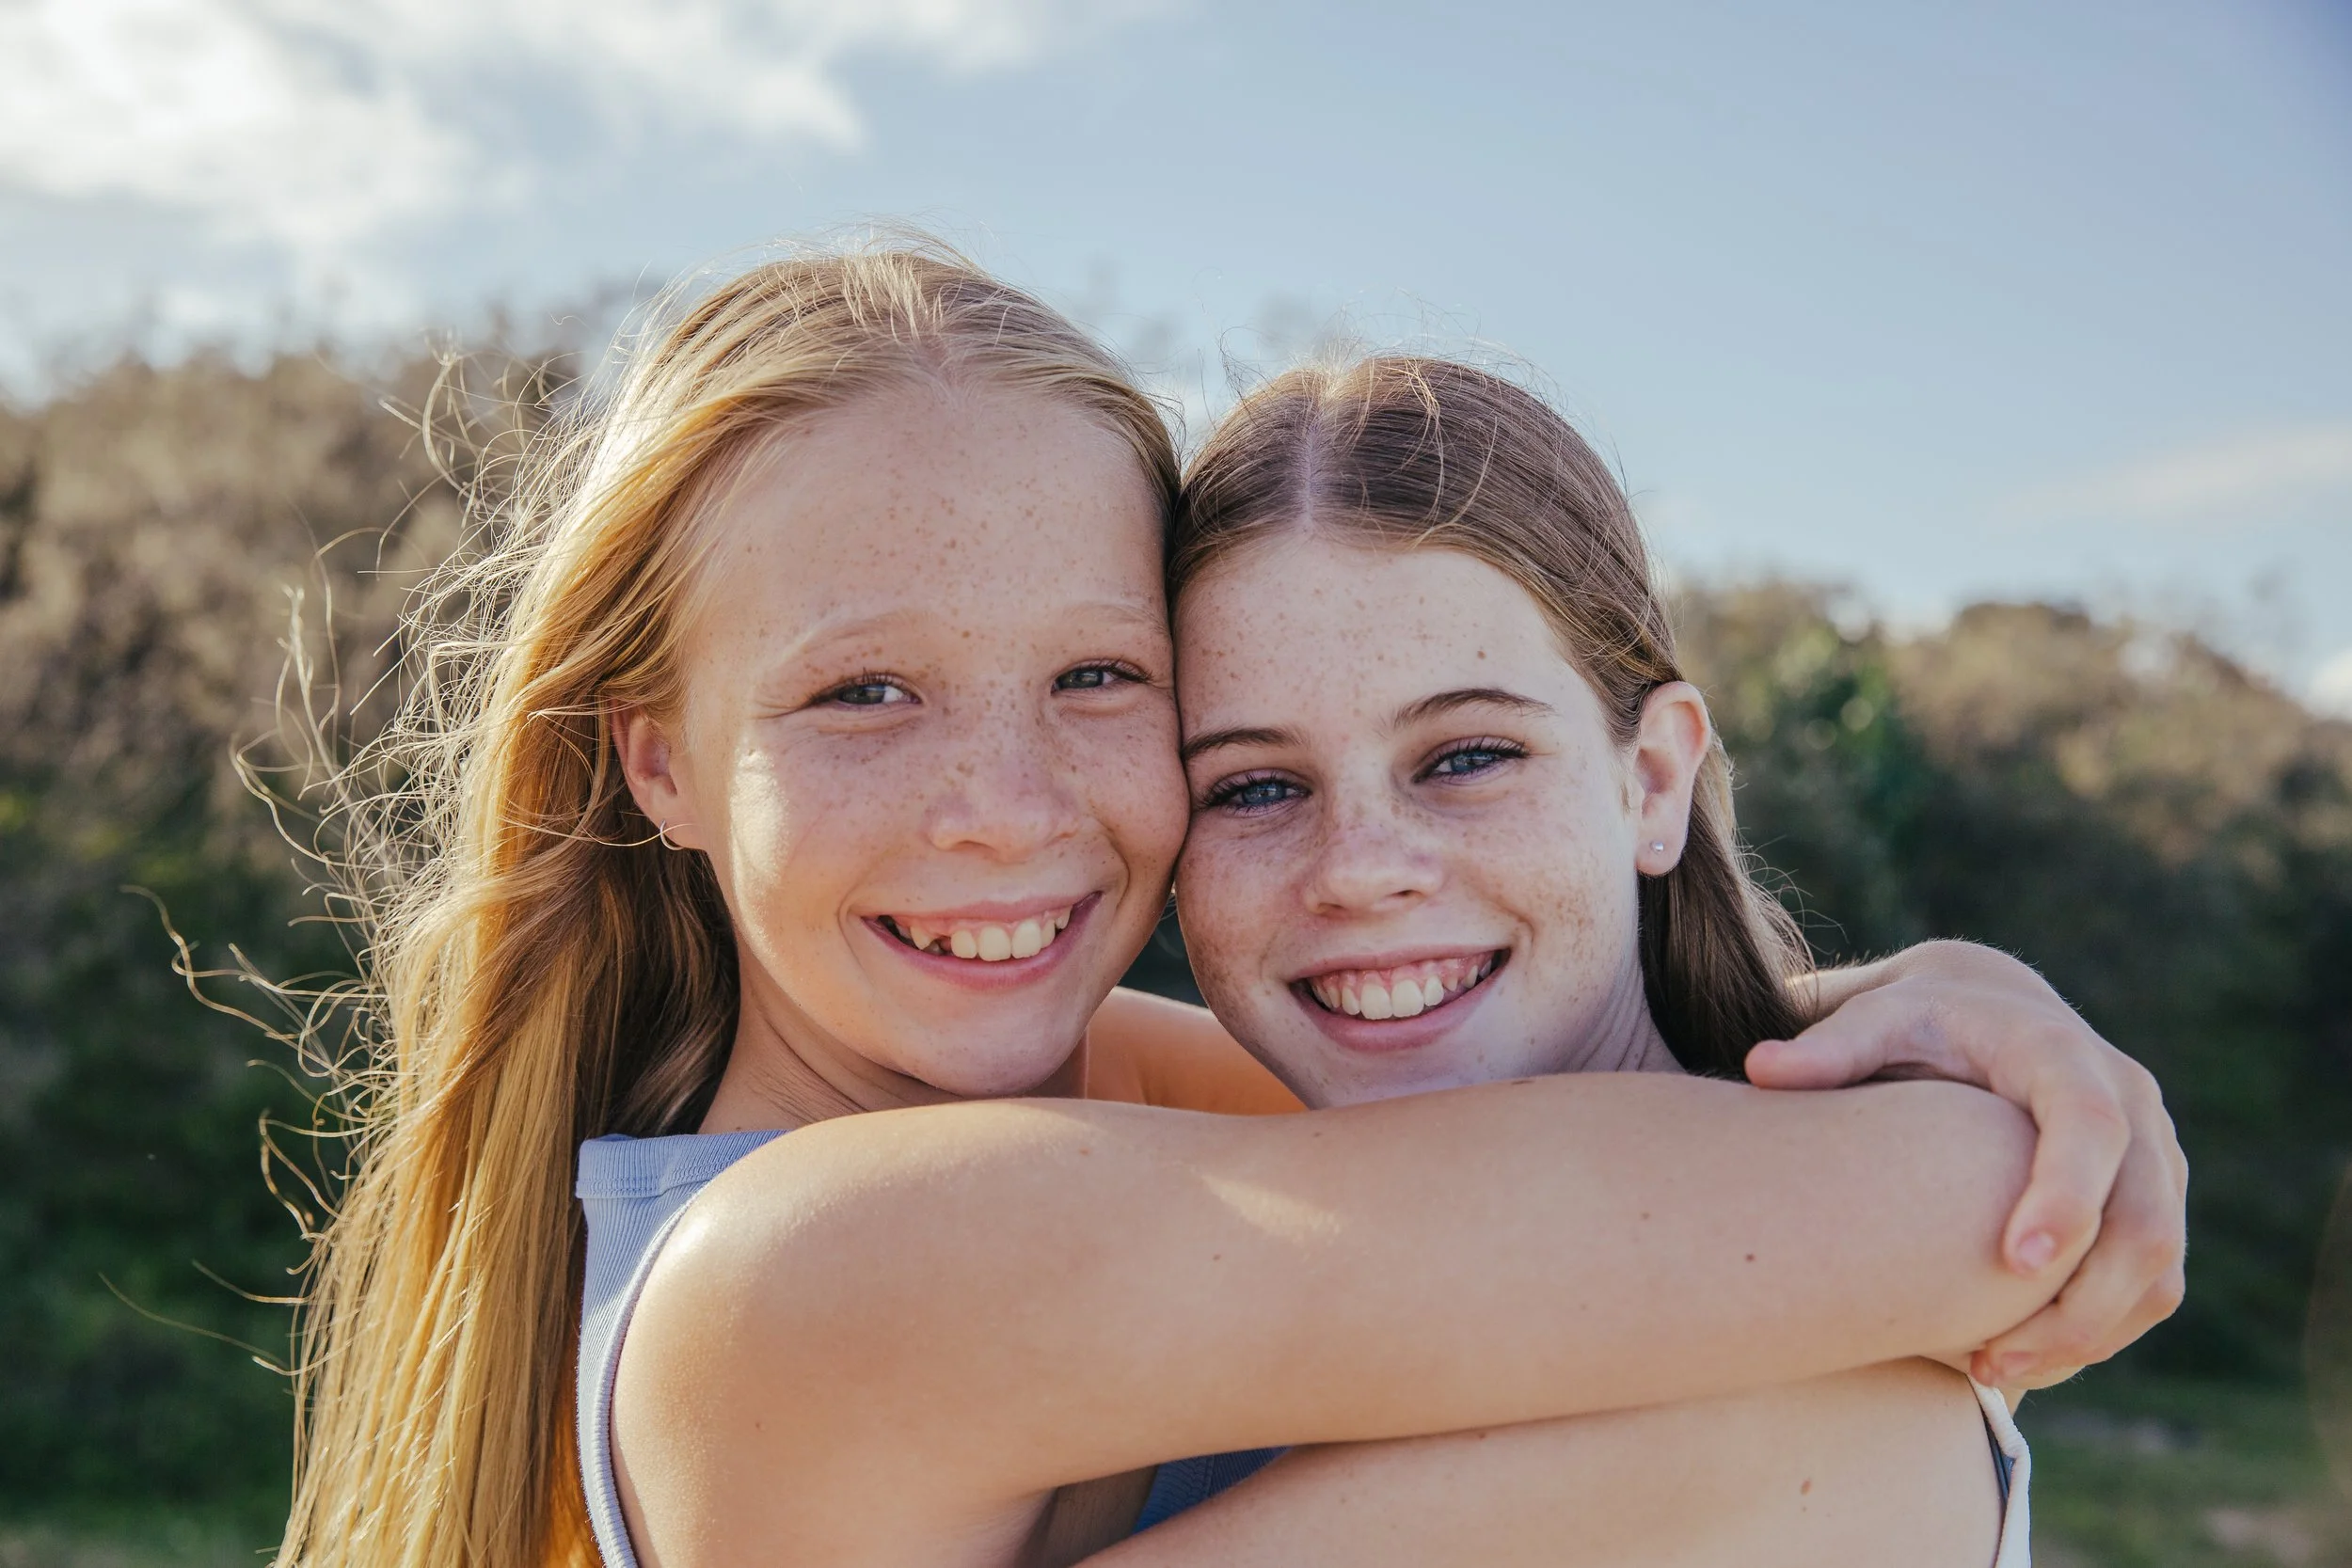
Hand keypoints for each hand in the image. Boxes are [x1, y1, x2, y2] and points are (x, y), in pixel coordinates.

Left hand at [1744, 941, 2187, 1390]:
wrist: (1986, 1011)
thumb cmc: (1918, 1023)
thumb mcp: (1877, 1020)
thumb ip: (1830, 1046)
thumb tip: (1760, 1069)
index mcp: (2063, 1055)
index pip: (2090, 1126)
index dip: (2064, 1196)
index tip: (2011, 1263)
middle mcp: (2132, 1103)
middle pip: (2143, 1220)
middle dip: (2079, 1303)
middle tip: (1989, 1360)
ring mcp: (2155, 1157)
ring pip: (2156, 1266)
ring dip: (2089, 1333)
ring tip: (1994, 1373)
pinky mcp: (2154, 1200)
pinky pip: (2153, 1285)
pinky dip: (2101, 1332)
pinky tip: (2022, 1362)